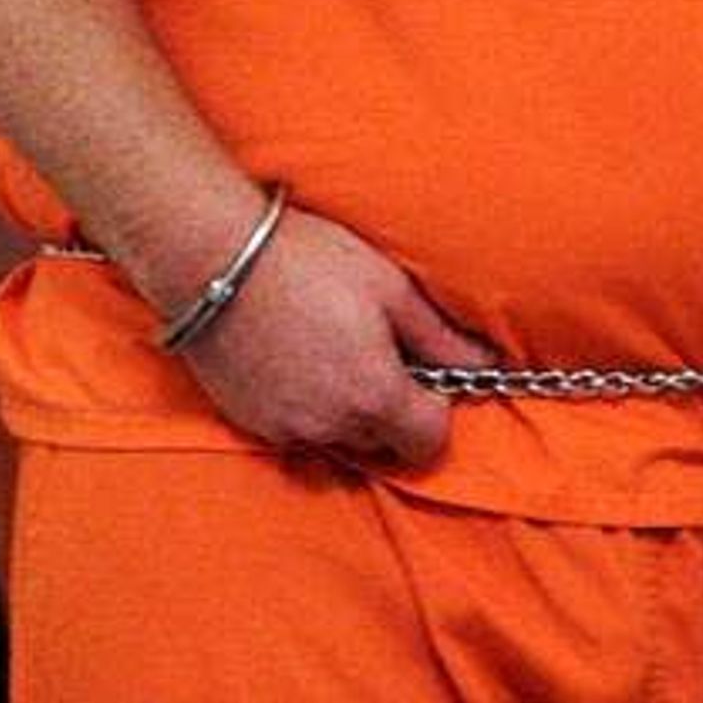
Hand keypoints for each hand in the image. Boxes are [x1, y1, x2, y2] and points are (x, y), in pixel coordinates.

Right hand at [170, 207, 496, 469]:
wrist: (212, 256)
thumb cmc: (307, 260)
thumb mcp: (389, 287)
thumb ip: (442, 338)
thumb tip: (489, 362)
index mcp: (373, 396)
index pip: (428, 445)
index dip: (435, 412)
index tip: (425, 376)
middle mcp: (330, 426)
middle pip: (382, 444)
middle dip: (388, 410)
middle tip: (375, 351)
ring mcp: (284, 428)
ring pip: (336, 439)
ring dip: (344, 411)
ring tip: (331, 349)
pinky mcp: (248, 421)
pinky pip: (294, 432)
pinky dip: (304, 408)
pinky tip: (296, 359)